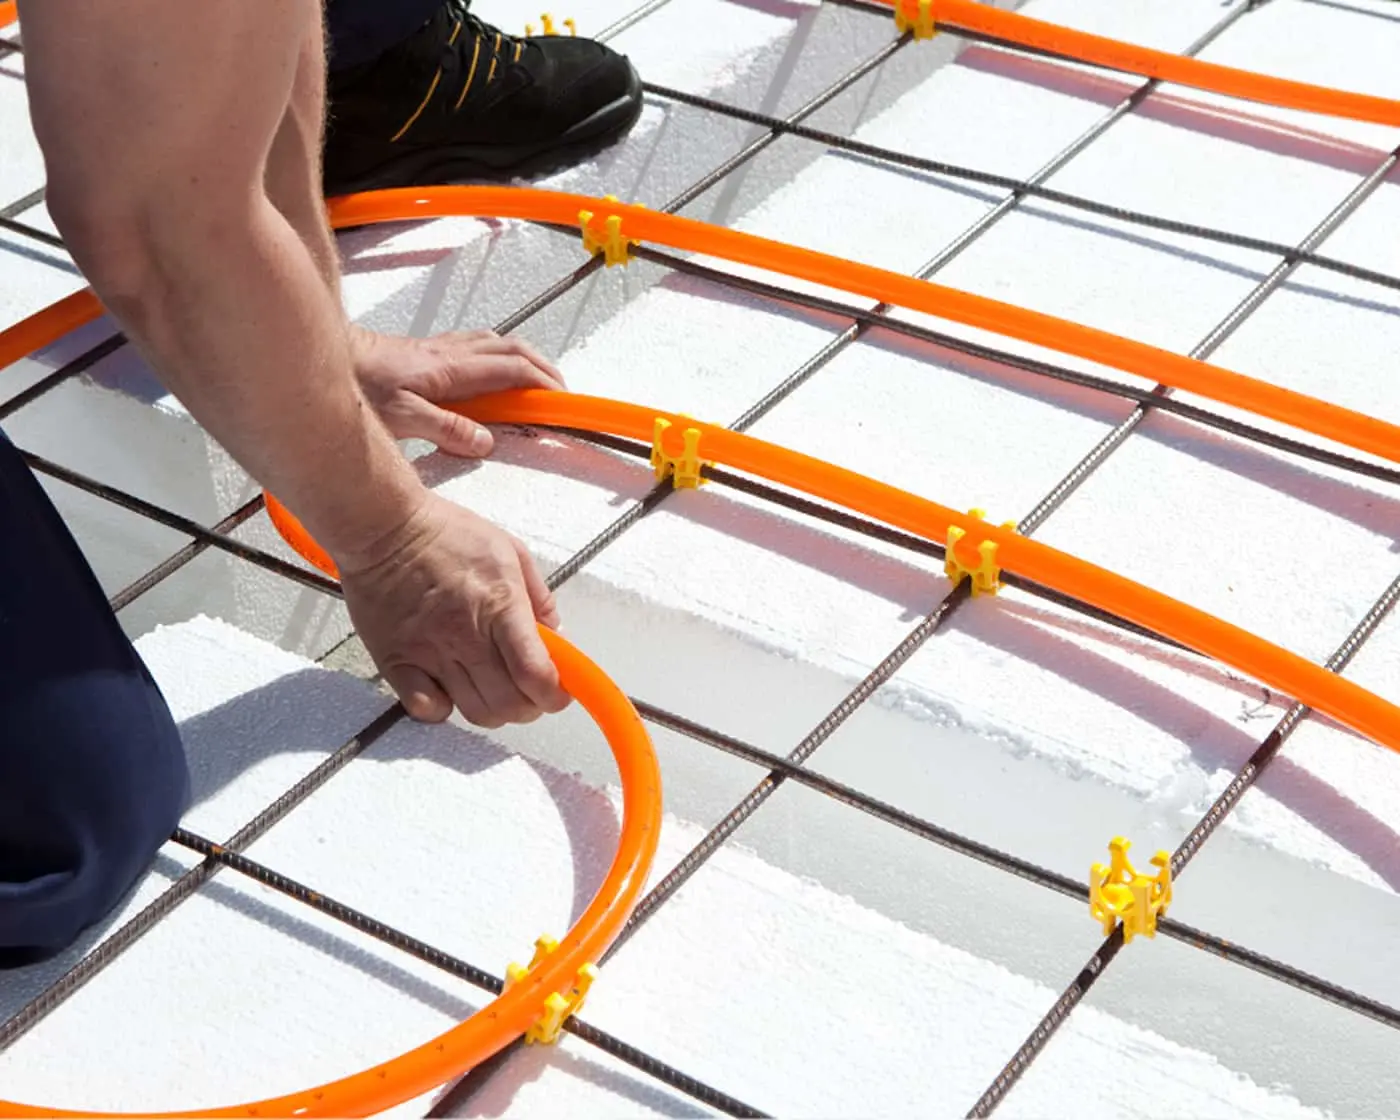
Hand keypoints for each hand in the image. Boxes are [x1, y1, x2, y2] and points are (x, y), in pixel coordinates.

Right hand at [336, 490, 570, 727]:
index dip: (554, 695)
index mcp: (500, 606)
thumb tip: (554, 633)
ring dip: (495, 711)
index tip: (558, 692)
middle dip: (530, 706)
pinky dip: (444, 710)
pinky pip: (426, 709)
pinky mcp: (396, 662)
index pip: (535, 674)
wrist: (382, 527)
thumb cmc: (445, 533)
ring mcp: (430, 653)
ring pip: (475, 712)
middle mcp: (466, 635)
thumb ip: (538, 595)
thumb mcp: (510, 550)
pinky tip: (449, 689)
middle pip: (509, 704)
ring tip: (494, 689)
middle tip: (529, 691)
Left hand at [352, 327, 565, 457]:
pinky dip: (496, 355)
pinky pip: (475, 346)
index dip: (543, 383)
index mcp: (451, 369)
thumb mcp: (400, 416)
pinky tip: (489, 371)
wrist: (325, 354)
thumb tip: (484, 442)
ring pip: (495, 343)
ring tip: (535, 380)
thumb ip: (444, 429)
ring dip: (522, 359)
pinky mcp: (425, 351)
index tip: (563, 401)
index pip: (513, 370)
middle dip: (543, 368)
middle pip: (513, 350)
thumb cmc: (357, 384)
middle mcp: (451, 354)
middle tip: (559, 391)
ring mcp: (439, 349)